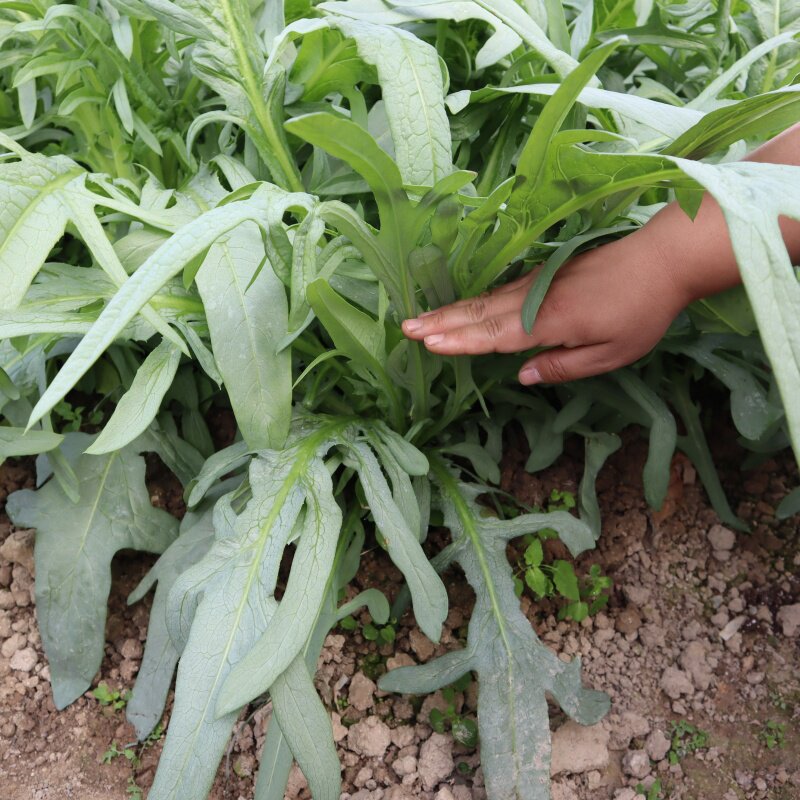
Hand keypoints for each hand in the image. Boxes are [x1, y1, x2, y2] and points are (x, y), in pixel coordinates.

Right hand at [401, 233, 689, 384]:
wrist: (662, 258)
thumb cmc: (642, 312)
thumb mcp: (613, 354)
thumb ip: (564, 367)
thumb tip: (522, 376)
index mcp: (551, 321)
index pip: (496, 335)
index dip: (462, 342)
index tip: (430, 344)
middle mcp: (536, 299)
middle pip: (480, 313)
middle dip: (442, 322)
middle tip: (407, 329)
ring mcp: (537, 283)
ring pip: (485, 300)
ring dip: (451, 311)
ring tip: (421, 319)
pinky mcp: (543, 275)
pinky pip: (499, 292)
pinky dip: (474, 302)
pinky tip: (461, 308)